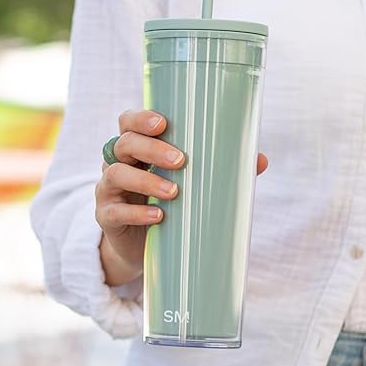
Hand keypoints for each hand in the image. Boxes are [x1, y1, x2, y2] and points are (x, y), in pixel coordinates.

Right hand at [95, 109, 268, 286]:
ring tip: (174, 192)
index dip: (141, 118)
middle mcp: (117, 163)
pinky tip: (158, 216)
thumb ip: (219, 169)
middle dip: (151, 148)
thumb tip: (259, 160)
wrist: (138, 246)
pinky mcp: (106, 216)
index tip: (164, 123)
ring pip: (117, 174)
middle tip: (181, 160)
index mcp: (136, 148)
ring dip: (145, 181)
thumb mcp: (187, 184)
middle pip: (124, 143)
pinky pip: (115, 210)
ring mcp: (108, 189)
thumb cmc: (165, 203)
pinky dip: (136, 213)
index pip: (128, 122)